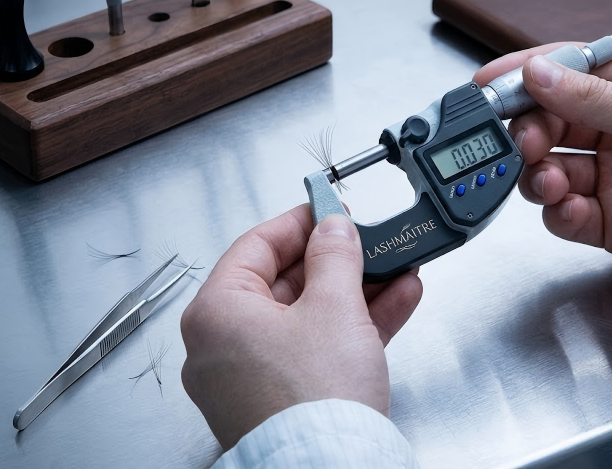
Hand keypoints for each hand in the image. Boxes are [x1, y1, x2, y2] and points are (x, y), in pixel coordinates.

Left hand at [180, 205, 422, 449]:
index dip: (300, 222)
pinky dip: (350, 328)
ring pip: (305, 318)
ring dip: (355, 293)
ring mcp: (249, 376)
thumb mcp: (334, 306)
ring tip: (395, 271)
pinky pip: (314, 349)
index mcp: (216, 313)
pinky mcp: (279, 400)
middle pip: (283, 283)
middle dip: (338, 261)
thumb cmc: (313, 401)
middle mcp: (222, 346)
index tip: (330, 209)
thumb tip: (333, 228)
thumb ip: (335, 255)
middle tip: (369, 242)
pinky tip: (393, 305)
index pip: (256, 245)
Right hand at [474, 44, 611, 303]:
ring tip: (555, 185)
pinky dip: (561, 213)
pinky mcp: (610, 222)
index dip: (526, 75)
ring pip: (550, 170)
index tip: (487, 86)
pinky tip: (576, 211)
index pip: (568, 71)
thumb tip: (537, 71)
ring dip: (541, 176)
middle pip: (550, 123)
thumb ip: (592, 99)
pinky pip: (565, 214)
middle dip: (530, 132)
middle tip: (527, 145)